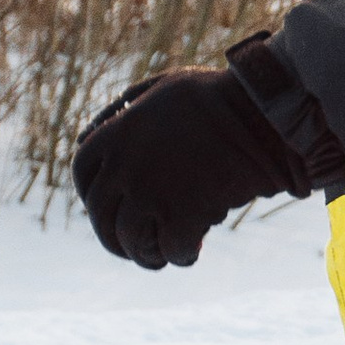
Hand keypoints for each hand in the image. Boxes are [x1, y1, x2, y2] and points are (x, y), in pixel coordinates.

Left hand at [71, 67, 303, 268]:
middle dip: (113, 237)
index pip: (83, 173)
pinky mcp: (182, 216)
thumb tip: (108, 129)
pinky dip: (181, 256)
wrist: (262, 111)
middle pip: (102, 215)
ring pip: (131, 240)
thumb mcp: (167, 87)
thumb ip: (134, 108)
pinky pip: (171, 250)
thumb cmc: (223, 94)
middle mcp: (125, 165)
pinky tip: (192, 252)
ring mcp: (150, 193)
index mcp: (117, 132)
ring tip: (162, 257)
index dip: (90, 194)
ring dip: (145, 253)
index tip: (105, 207)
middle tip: (131, 247)